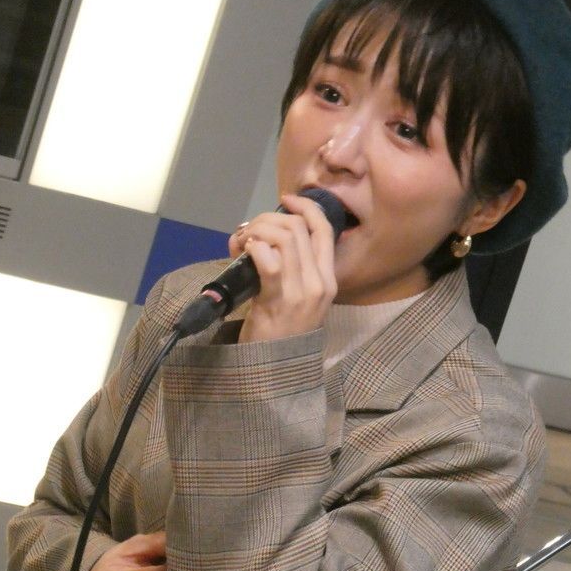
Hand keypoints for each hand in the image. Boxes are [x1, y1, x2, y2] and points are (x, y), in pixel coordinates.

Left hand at [228, 193, 337, 342]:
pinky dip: (253, 246)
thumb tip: (261, 237)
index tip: (286, 200)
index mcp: (328, 280)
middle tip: (250, 228)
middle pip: (300, 228)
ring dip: (258, 229)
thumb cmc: (281, 334)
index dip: (306, 208)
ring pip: (284, 237)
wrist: (274, 371)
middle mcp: (319, 283)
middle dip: (270, 218)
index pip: (325, 230)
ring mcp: (301, 292)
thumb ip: (288, 269)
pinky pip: (267, 259)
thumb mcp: (297, 299)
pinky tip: (243, 250)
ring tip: (242, 240)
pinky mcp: (278, 299)